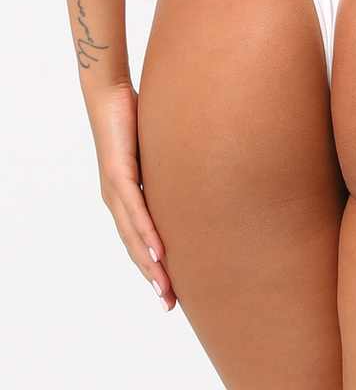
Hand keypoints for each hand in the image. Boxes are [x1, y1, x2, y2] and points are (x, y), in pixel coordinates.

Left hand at [86, 82, 176, 310]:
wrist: (109, 96)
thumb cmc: (135, 121)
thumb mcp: (159, 152)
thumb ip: (172, 170)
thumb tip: (200, 178)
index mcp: (127, 198)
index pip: (140, 241)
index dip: (154, 268)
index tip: (171, 291)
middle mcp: (117, 200)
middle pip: (135, 249)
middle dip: (153, 278)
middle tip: (170, 304)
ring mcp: (115, 190)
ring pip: (133, 237)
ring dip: (149, 265)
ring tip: (165, 288)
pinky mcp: (117, 175)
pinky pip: (134, 211)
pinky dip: (145, 234)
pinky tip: (156, 252)